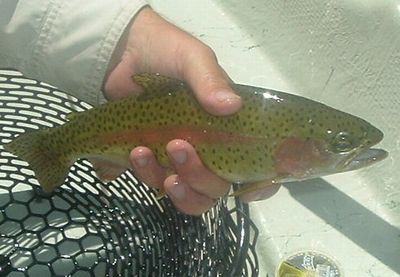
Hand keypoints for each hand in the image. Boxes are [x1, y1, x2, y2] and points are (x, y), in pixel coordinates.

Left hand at [104, 7, 278, 214]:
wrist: (120, 54)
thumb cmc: (164, 51)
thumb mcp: (192, 58)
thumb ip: (210, 79)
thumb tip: (232, 106)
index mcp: (227, 126)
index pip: (252, 165)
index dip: (258, 184)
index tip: (250, 191)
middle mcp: (207, 148)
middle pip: (215, 187)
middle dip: (199, 177)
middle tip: (176, 148)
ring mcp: (178, 158)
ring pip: (186, 193)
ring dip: (169, 183)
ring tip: (142, 153)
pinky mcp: (153, 161)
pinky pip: (154, 183)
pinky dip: (144, 174)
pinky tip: (132, 154)